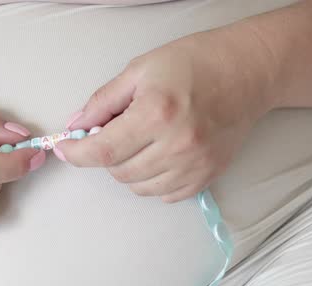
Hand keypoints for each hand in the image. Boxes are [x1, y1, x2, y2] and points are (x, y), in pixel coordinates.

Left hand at [58, 30, 275, 202]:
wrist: (248, 72)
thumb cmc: (194, 63)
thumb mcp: (140, 70)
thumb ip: (103, 102)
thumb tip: (76, 126)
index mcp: (156, 114)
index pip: (103, 151)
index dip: (76, 154)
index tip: (64, 149)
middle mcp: (177, 146)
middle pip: (118, 172)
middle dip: (104, 156)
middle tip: (110, 133)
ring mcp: (195, 165)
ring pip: (139, 187)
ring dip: (126, 169)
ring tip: (138, 141)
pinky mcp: (208, 176)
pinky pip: (165, 194)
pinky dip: (151, 181)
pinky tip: (157, 156)